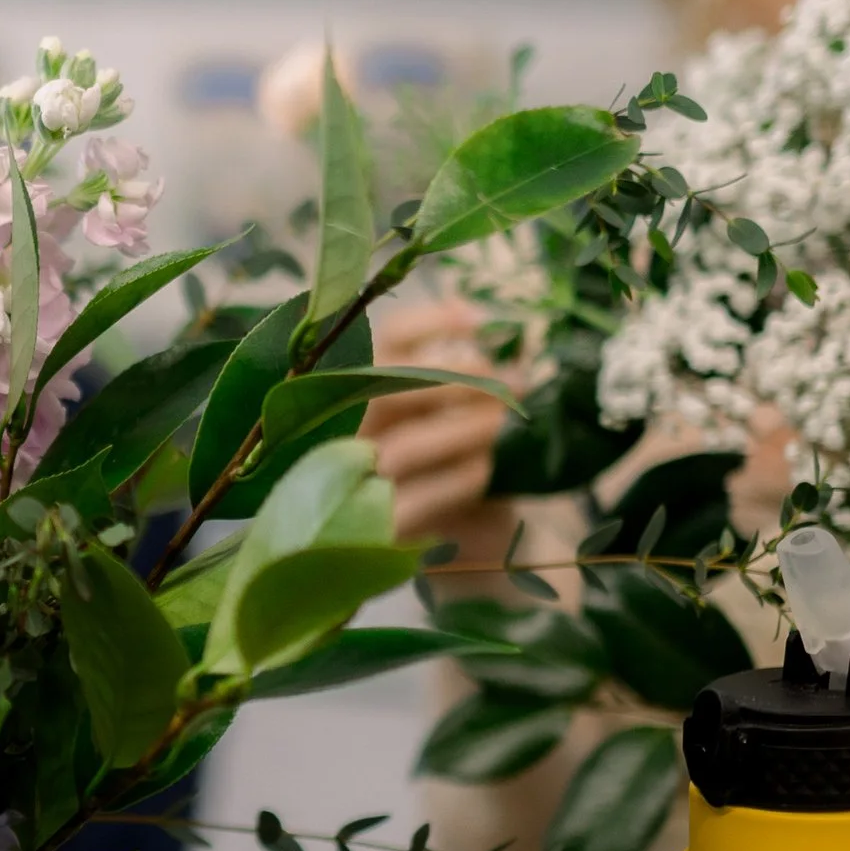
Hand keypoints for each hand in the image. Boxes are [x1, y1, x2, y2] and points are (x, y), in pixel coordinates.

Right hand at [366, 292, 510, 558]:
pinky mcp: (376, 531)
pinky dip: (463, 477)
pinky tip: (487, 468)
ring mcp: (350, 484)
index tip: (479, 320)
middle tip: (511, 380)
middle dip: (457, 378)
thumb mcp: (436, 411)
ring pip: (408, 444)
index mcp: (348, 394)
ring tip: (505, 423)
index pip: (377, 343)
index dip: (429, 322)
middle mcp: (337, 434)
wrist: (437, 545)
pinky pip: (425, 496)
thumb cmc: (434, 465)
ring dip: (468, 427)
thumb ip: (442, 367)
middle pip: (389, 387)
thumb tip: (465, 304)